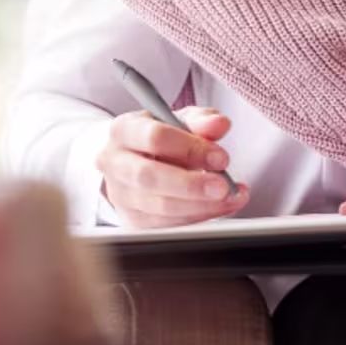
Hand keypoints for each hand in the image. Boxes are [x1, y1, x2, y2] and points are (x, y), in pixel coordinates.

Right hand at [96, 107, 249, 227]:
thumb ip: (200, 120)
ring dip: (201, 205)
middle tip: (223, 186)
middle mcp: (115, 163)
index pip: (154, 138)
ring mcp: (121, 195)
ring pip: (159, 207)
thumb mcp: (178, 120)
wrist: (133, 158)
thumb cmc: (157, 136)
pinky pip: (167, 225)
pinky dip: (198, 217)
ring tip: (230, 197)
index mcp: (123, 130)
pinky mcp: (133, 219)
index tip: (220, 157)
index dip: (189, 148)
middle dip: (191, 184)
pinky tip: (219, 207)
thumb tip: (219, 124)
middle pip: (149, 177)